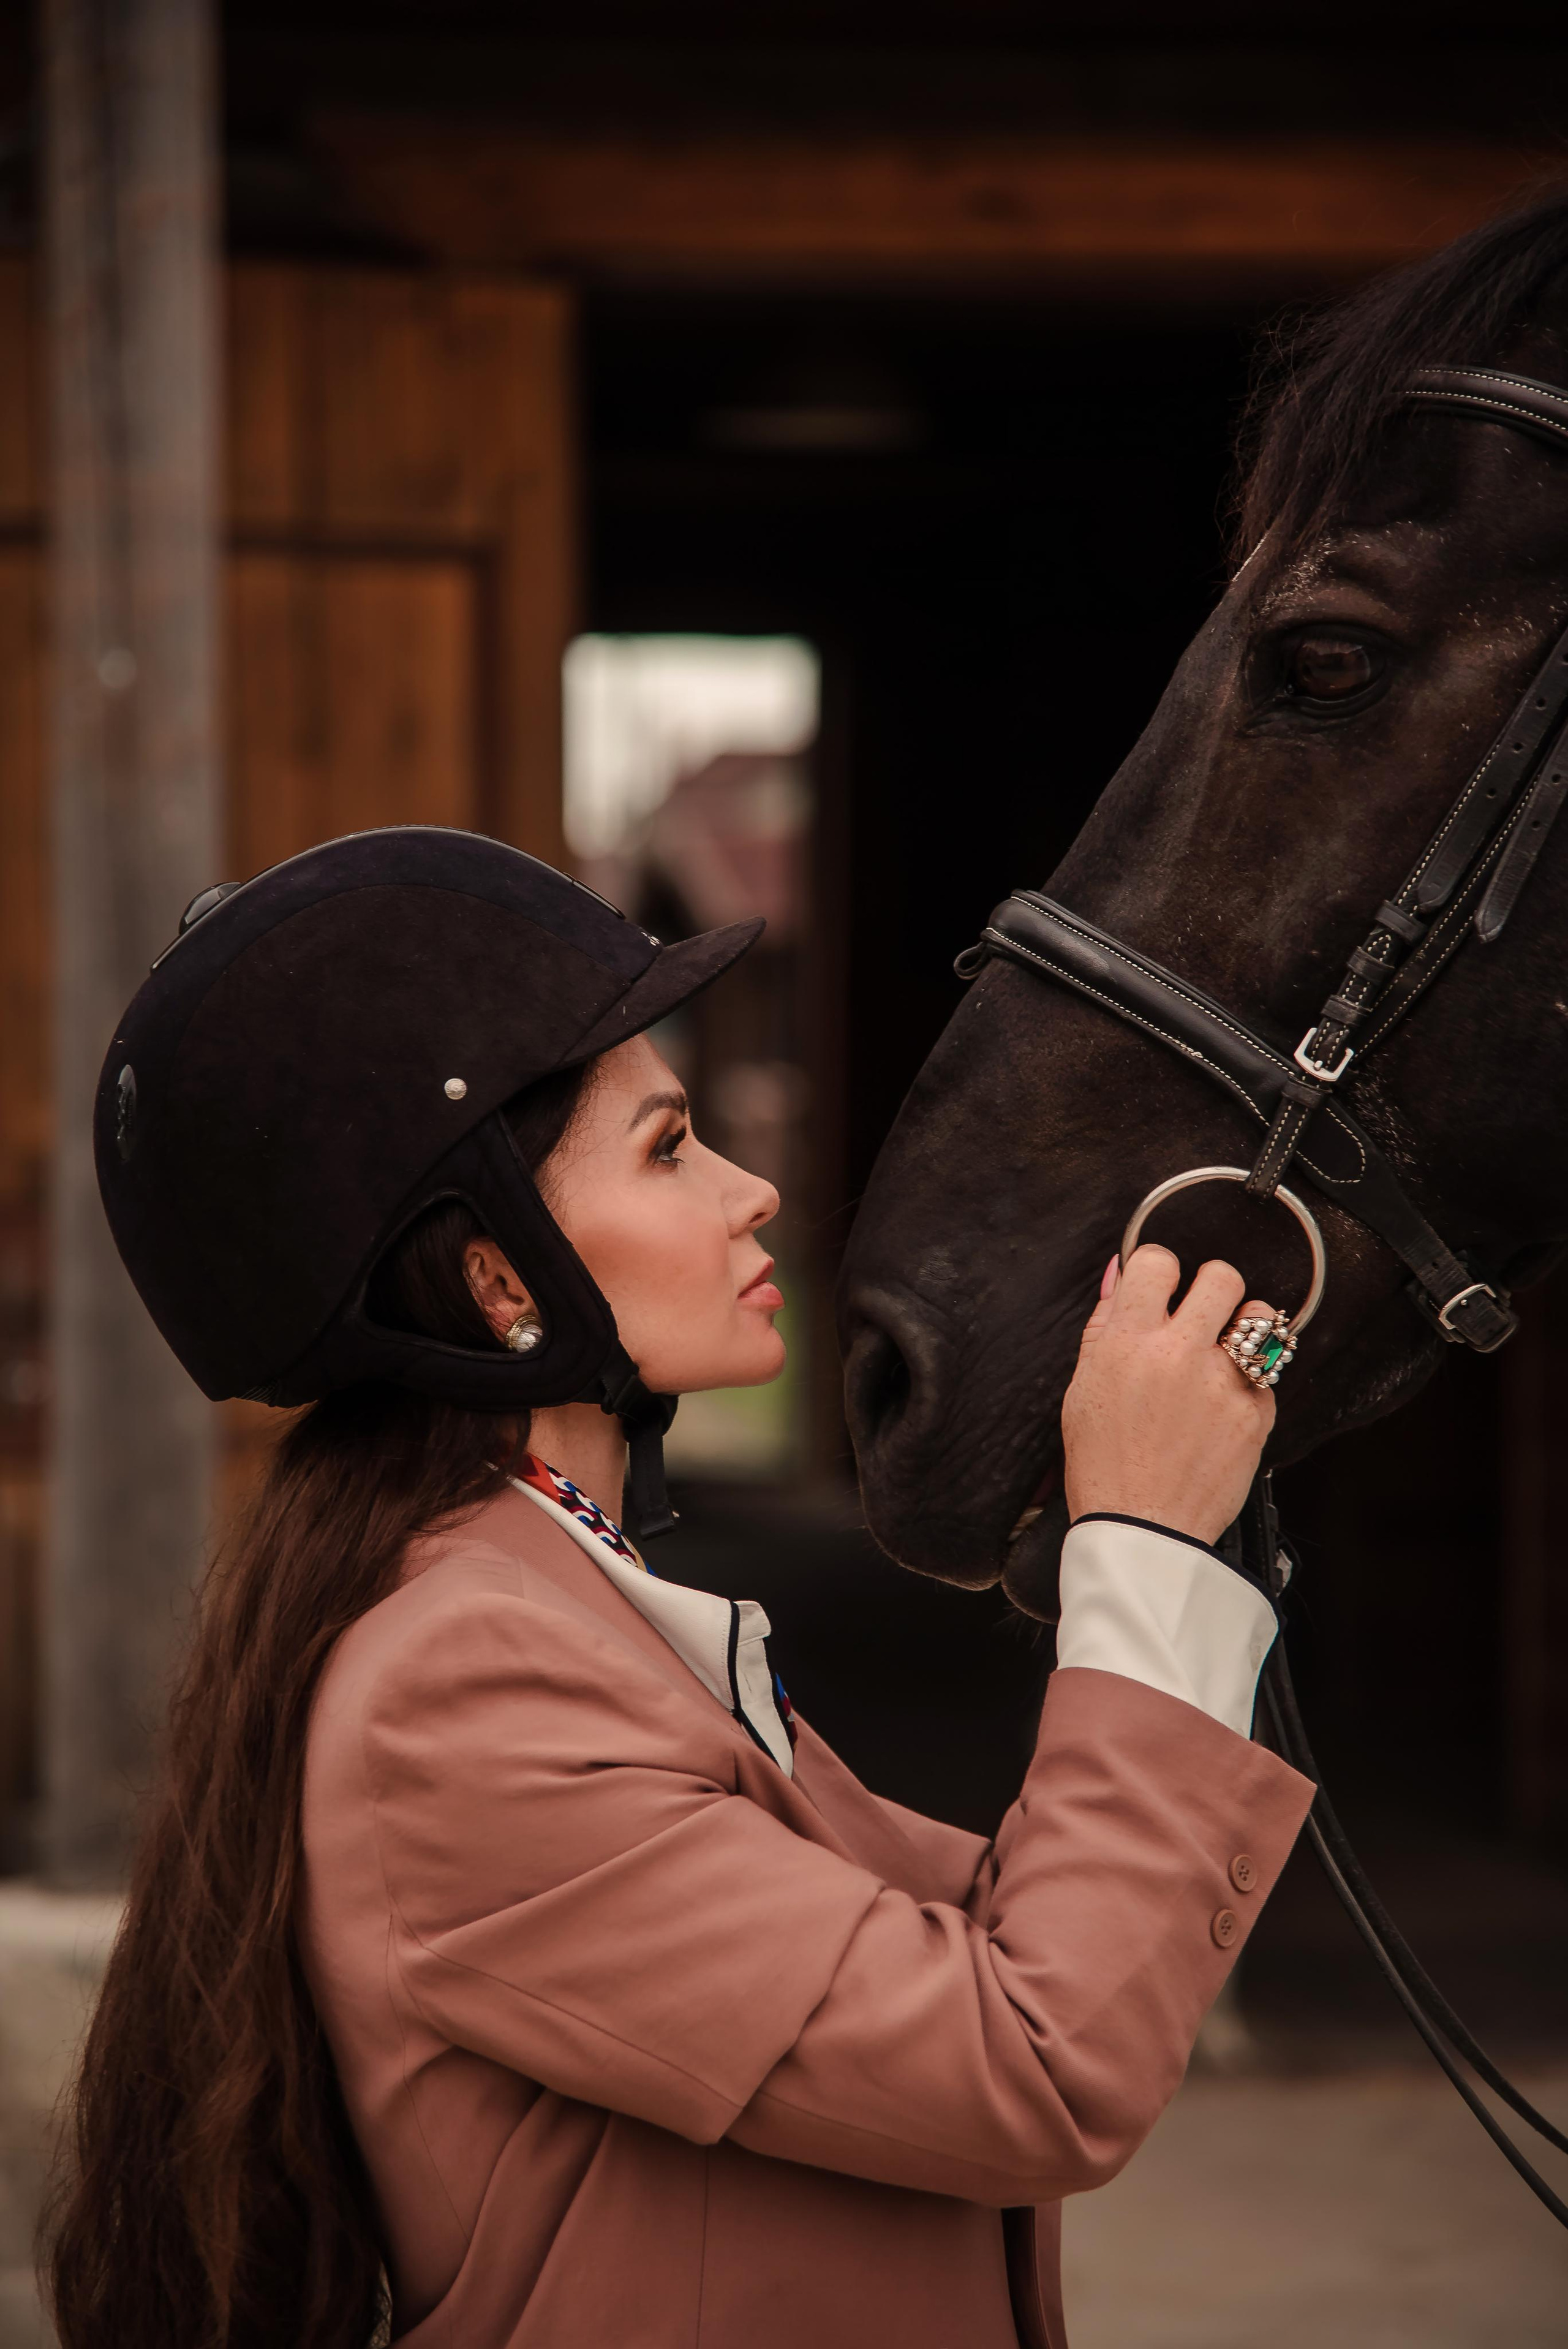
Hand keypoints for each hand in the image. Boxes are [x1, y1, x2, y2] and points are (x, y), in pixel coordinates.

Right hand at [1061, 1244, 1275, 1546]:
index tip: (1162, 1288)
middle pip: (1222, 1277)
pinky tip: (1222, 1409)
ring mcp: (1223, 1383)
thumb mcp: (1083, 1389)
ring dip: (1244, 1329)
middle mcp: (1179, 1354)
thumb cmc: (1104, 1465)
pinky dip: (1249, 1384)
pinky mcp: (1256, 1413)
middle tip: (1203, 1316)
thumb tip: (1119, 1272)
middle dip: (1212, 1289)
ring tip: (1225, 1355)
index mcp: (1127, 1343)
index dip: (1160, 1270)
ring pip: (1260, 1317)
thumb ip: (1104, 1325)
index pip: (1157, 1262)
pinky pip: (1267, 1375)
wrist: (1142, 1530)